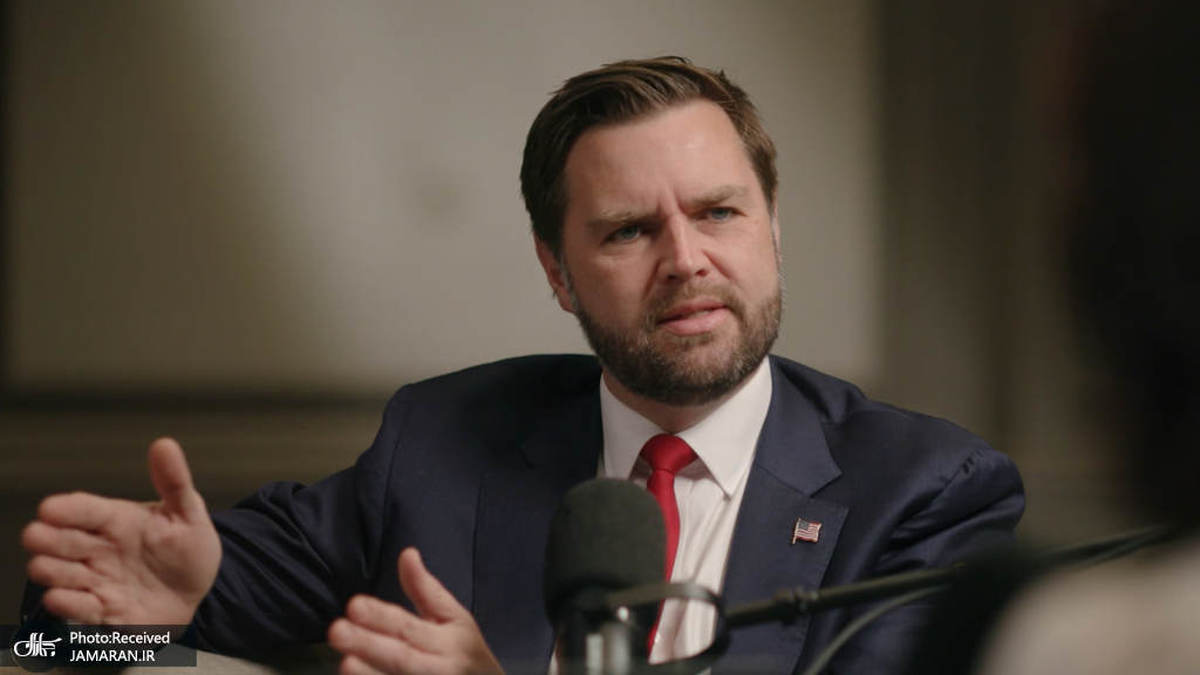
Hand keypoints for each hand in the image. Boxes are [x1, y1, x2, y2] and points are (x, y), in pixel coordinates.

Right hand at [21, 437, 220, 624]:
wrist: (197, 593)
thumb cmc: (187, 550)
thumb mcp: (188, 514)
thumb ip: (175, 482)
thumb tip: (165, 445)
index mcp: (117, 521)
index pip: (84, 509)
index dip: (66, 509)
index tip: (50, 509)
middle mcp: (99, 549)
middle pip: (58, 540)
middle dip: (46, 538)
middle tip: (40, 538)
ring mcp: (97, 580)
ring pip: (55, 572)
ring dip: (51, 570)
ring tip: (53, 567)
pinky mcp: (100, 610)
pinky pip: (73, 609)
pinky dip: (65, 604)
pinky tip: (63, 597)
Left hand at [328, 548, 503, 674]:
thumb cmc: (465, 652)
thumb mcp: (454, 618)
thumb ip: (425, 589)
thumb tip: (406, 553)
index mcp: (448, 640)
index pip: (409, 627)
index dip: (381, 617)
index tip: (354, 605)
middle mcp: (439, 668)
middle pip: (401, 658)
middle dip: (368, 644)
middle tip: (336, 631)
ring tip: (345, 663)